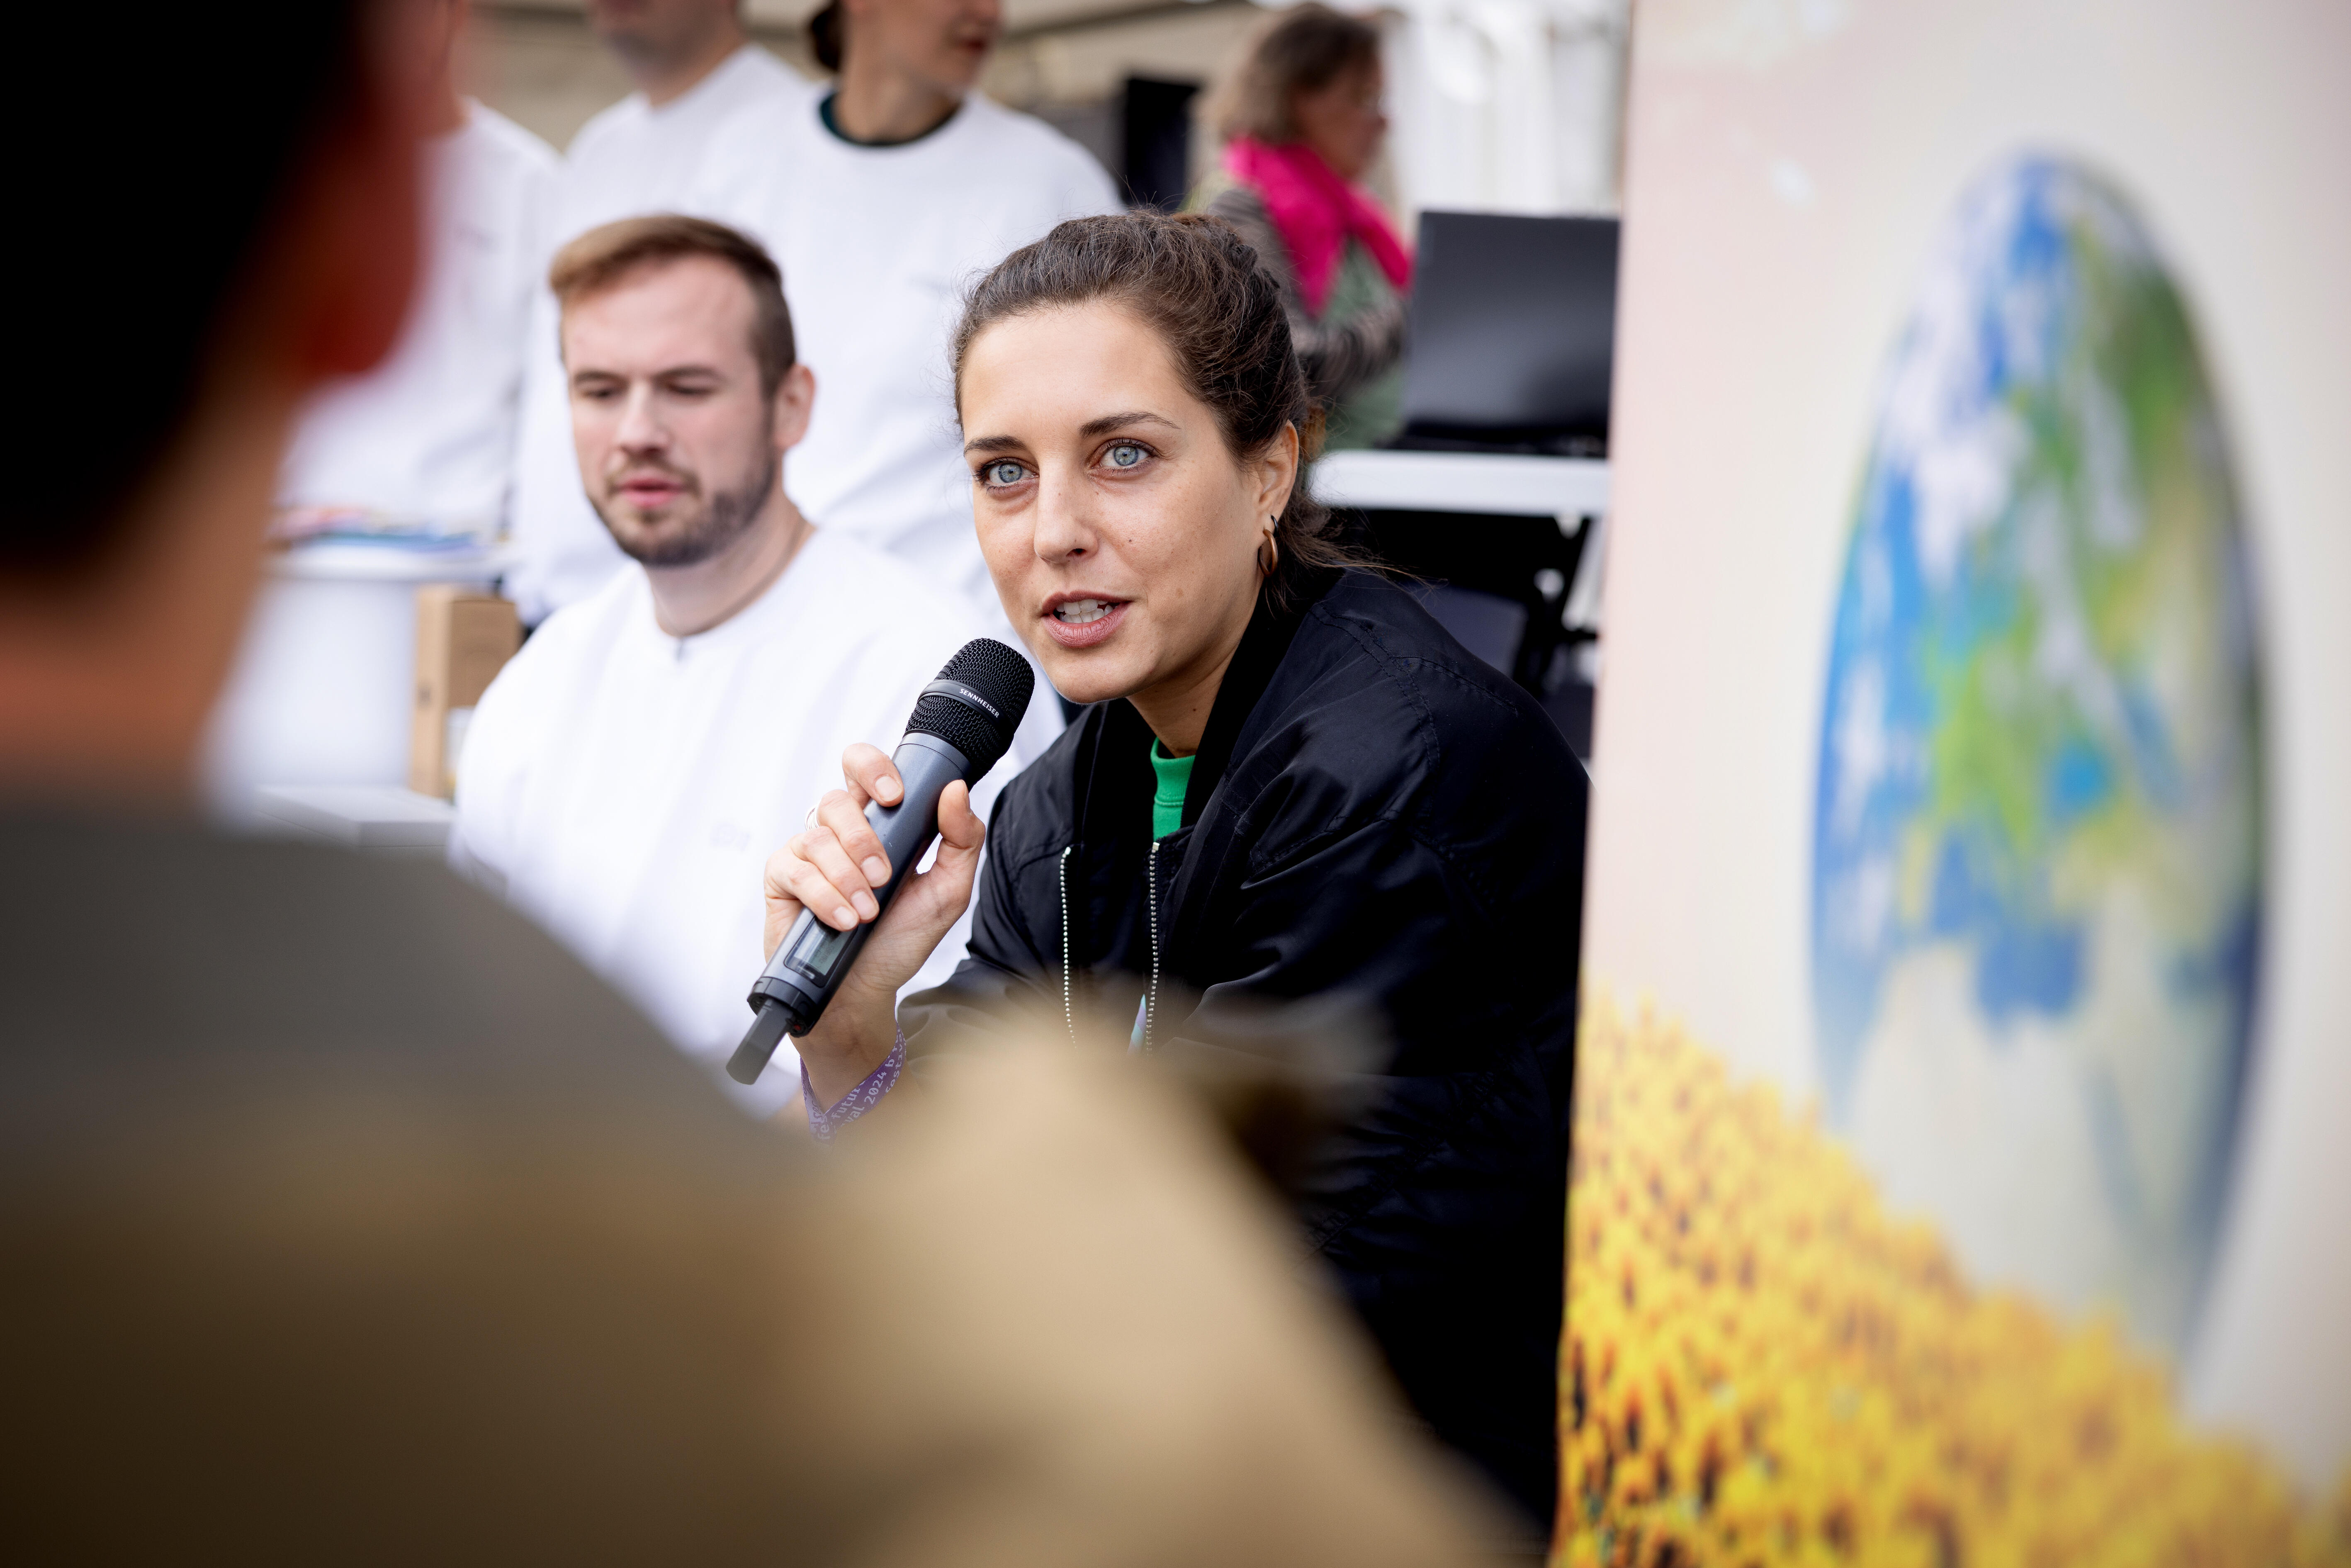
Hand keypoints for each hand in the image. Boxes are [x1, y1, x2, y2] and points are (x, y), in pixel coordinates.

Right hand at [762, 743, 985, 1101]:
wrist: (866, 987)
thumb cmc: (902, 936)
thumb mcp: (948, 890)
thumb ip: (961, 839)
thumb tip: (955, 790)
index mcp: (876, 821)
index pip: (863, 768)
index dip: (873, 768)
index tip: (895, 795)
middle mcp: (837, 830)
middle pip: (836, 799)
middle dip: (864, 839)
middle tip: (884, 876)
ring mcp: (806, 853)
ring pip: (818, 836)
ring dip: (848, 877)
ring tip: (867, 912)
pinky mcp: (781, 879)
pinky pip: (797, 871)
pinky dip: (825, 897)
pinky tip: (844, 921)